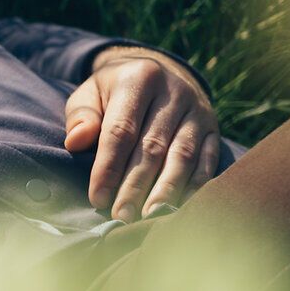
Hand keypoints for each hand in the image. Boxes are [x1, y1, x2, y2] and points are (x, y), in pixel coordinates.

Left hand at [63, 46, 220, 219]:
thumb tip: (76, 142)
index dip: (109, 167)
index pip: (121, 130)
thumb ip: (81, 116)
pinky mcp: (213, 127)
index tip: (98, 198)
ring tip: (149, 217)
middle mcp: (174, 91)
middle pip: (153, 147)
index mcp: (139, 78)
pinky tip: (179, 207)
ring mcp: (198, 110)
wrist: (157, 73)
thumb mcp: (91, 93)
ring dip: (165, 190)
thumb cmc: (114, 92)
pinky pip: (207, 160)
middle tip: (121, 216)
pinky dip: (194, 186)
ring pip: (182, 156)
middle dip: (135, 186)